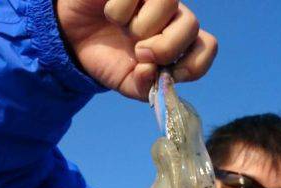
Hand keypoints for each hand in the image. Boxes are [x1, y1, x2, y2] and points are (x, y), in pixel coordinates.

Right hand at [55, 0, 216, 99]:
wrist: (73, 39)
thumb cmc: (107, 58)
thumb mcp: (127, 83)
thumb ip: (146, 87)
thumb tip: (152, 73)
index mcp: (177, 43)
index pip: (208, 46)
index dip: (195, 62)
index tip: (171, 74)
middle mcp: (171, 16)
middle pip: (191, 25)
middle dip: (165, 47)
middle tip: (140, 53)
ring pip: (169, 2)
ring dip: (141, 26)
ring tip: (124, 30)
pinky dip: (119, 10)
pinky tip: (110, 11)